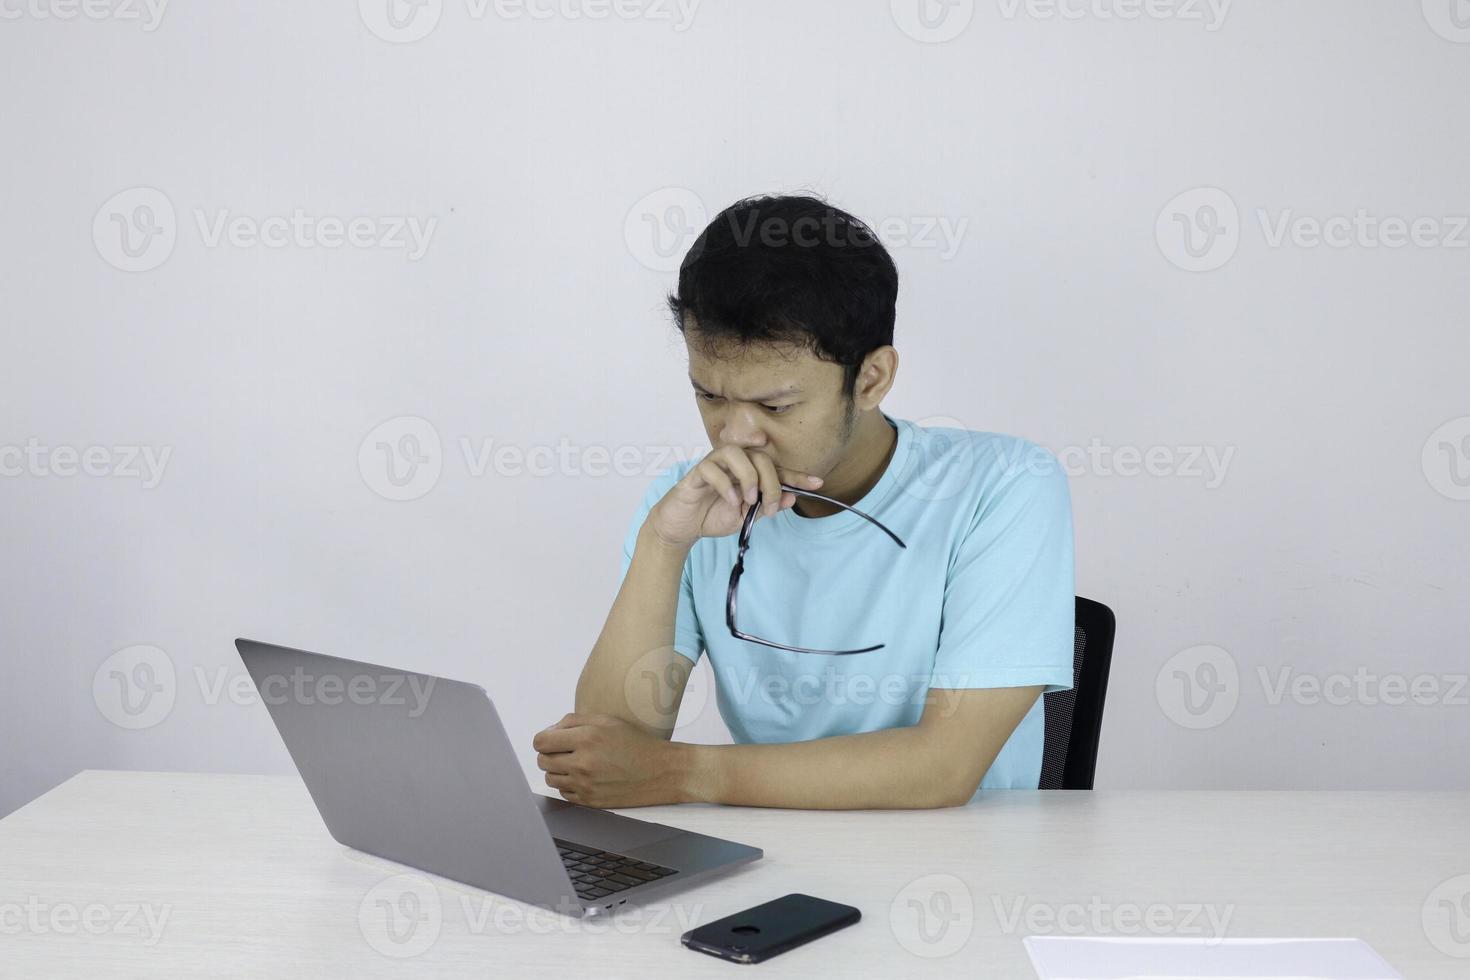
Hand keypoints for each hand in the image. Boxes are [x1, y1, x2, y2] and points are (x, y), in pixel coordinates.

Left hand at [533, 712, 690, 807]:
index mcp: (586, 738)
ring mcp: (585, 785)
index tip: (551, 739)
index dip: (544, 739)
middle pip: (542, 761)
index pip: (541, 741)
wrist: (661, 771)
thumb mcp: (607, 720)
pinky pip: (564, 793)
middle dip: (550, 754)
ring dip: (558, 770)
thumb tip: (550, 730)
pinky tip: (585, 777)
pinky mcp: (590, 801)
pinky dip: (569, 785)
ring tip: (576, 763)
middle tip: (565, 750)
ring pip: (550, 778)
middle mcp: (583, 763)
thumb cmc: (637, 743)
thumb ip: (574, 721)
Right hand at [646, 445, 823, 548]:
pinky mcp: (696, 473)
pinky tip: (730, 501)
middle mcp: (733, 464)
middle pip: (760, 458)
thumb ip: (766, 507)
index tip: (817, 483)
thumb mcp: (746, 517)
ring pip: (736, 453)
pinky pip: (712, 468)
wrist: (682, 527)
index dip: (797, 475)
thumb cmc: (712, 516)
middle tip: (770, 506)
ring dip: (749, 477)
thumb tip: (792, 498)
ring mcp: (714, 465)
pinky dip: (726, 485)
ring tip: (749, 500)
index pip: (776, 469)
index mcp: (748, 473)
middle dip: (771, 483)